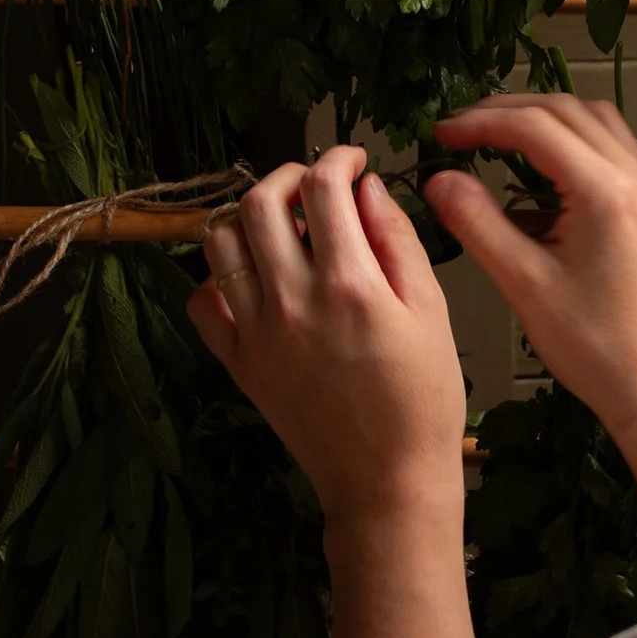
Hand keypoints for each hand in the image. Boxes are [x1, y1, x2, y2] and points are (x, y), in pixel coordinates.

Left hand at [190, 146, 465, 533]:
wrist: (386, 480)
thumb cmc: (423, 399)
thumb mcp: (432, 311)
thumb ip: (398, 241)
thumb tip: (368, 188)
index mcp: (349, 284)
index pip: (324, 187)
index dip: (339, 157)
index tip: (354, 159)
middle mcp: (292, 301)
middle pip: (259, 201)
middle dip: (287, 175)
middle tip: (313, 185)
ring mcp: (257, 333)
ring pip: (219, 243)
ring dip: (248, 219)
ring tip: (282, 227)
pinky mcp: (238, 362)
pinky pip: (203, 302)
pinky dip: (220, 278)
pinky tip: (256, 279)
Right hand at [422, 96, 636, 455]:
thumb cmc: (593, 346)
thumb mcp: (524, 284)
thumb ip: (477, 223)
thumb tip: (438, 179)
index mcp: (604, 190)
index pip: (533, 126)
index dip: (480, 123)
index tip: (439, 134)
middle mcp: (636, 175)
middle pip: (565, 110)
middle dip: (507, 111)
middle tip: (460, 129)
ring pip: (596, 120)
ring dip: (546, 117)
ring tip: (499, 136)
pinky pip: (622, 146)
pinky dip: (584, 138)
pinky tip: (559, 163)